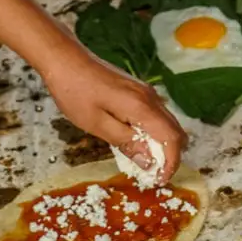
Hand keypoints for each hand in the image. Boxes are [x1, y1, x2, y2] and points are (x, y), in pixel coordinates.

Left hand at [39, 47, 187, 183]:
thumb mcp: (96, 124)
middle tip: (152, 175)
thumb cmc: (75, 92)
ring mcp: (146, 92)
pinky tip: (135, 142)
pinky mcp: (138, 91)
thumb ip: (125, 142)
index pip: (171, 138)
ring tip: (143, 162)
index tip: (159, 180)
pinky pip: (155, 116)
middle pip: (175, 131)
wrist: (66, 59)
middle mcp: (150, 98)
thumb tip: (149, 161)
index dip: (170, 163)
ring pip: (167, 123)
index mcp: (141, 107)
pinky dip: (153, 133)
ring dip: (161, 145)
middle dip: (169, 156)